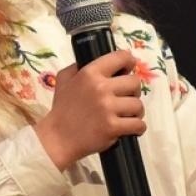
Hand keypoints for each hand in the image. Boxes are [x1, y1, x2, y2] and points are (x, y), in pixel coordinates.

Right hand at [34, 49, 145, 168]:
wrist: (58, 138)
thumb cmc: (62, 109)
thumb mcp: (64, 79)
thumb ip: (79, 66)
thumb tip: (97, 59)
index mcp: (90, 73)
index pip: (121, 57)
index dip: (129, 62)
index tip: (128, 70)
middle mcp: (100, 88)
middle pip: (135, 82)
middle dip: (133, 91)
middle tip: (125, 98)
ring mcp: (107, 108)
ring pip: (138, 105)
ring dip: (135, 111)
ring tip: (127, 115)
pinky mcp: (112, 127)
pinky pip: (138, 124)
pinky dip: (138, 127)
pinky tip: (131, 128)